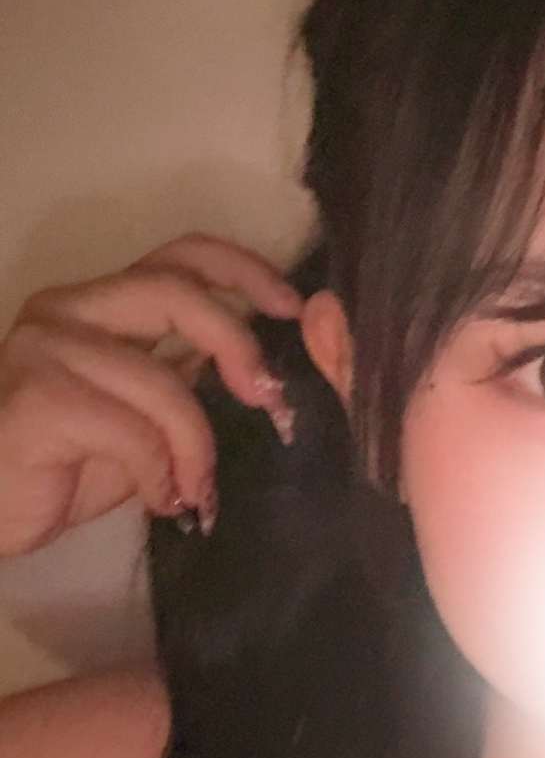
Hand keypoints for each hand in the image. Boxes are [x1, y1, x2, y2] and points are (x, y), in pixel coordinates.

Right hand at [0, 234, 301, 556]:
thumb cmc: (64, 467)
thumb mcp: (146, 420)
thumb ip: (186, 381)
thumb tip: (258, 369)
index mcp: (102, 304)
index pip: (180, 256)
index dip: (244, 271)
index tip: (291, 309)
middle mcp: (71, 308)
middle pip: (177, 292)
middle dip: (237, 344)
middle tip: (268, 400)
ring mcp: (47, 346)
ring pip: (164, 381)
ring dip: (197, 448)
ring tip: (194, 492)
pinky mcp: (39, 396)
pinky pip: (134, 432)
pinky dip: (161, 476)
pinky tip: (158, 501)